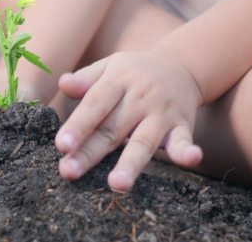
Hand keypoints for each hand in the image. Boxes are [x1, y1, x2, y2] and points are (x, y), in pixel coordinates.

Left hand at [55, 50, 203, 191]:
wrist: (181, 65)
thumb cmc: (135, 72)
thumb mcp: (110, 67)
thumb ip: (87, 79)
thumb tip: (63, 84)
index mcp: (118, 80)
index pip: (95, 104)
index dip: (78, 125)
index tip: (61, 145)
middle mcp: (140, 97)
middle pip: (112, 129)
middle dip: (90, 152)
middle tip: (69, 172)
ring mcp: (162, 113)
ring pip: (144, 142)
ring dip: (131, 164)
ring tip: (117, 185)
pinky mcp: (183, 126)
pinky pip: (183, 140)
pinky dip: (187, 151)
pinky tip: (190, 160)